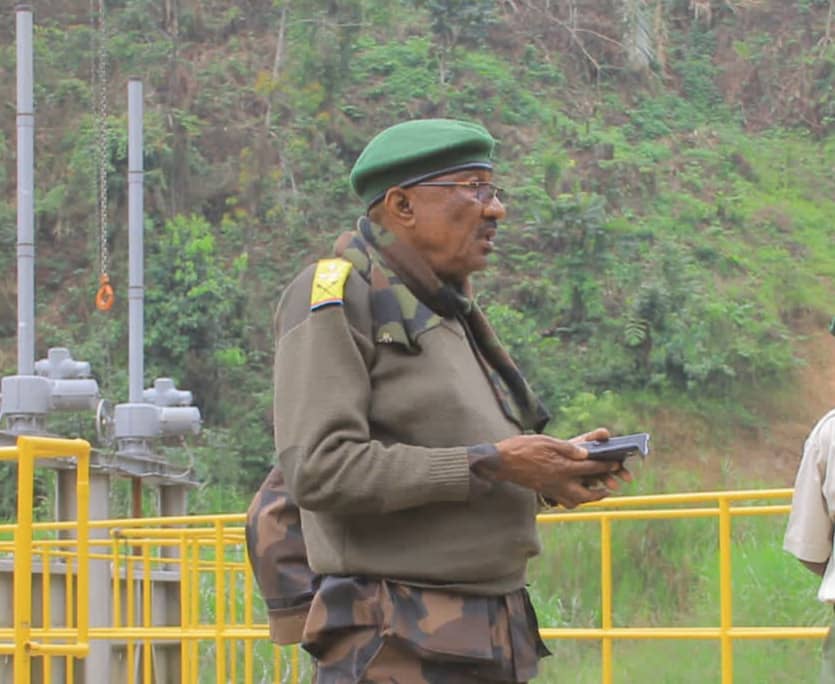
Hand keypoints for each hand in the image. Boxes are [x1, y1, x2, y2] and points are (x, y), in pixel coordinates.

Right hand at [494, 429, 629, 508]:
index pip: (590, 468)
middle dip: (601, 490)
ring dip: (589, 498)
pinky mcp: (545, 491)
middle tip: (611, 485)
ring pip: (577, 500)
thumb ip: (568, 448)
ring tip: (598, 493)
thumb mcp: (547, 441)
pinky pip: (564, 501)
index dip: (605, 465)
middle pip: (587, 493)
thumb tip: (585, 454)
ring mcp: (552, 489)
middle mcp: (559, 482)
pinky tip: (576, 495)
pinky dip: (574, 501)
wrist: (502, 462)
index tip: (615, 463)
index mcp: (562, 467)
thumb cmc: (523, 448)